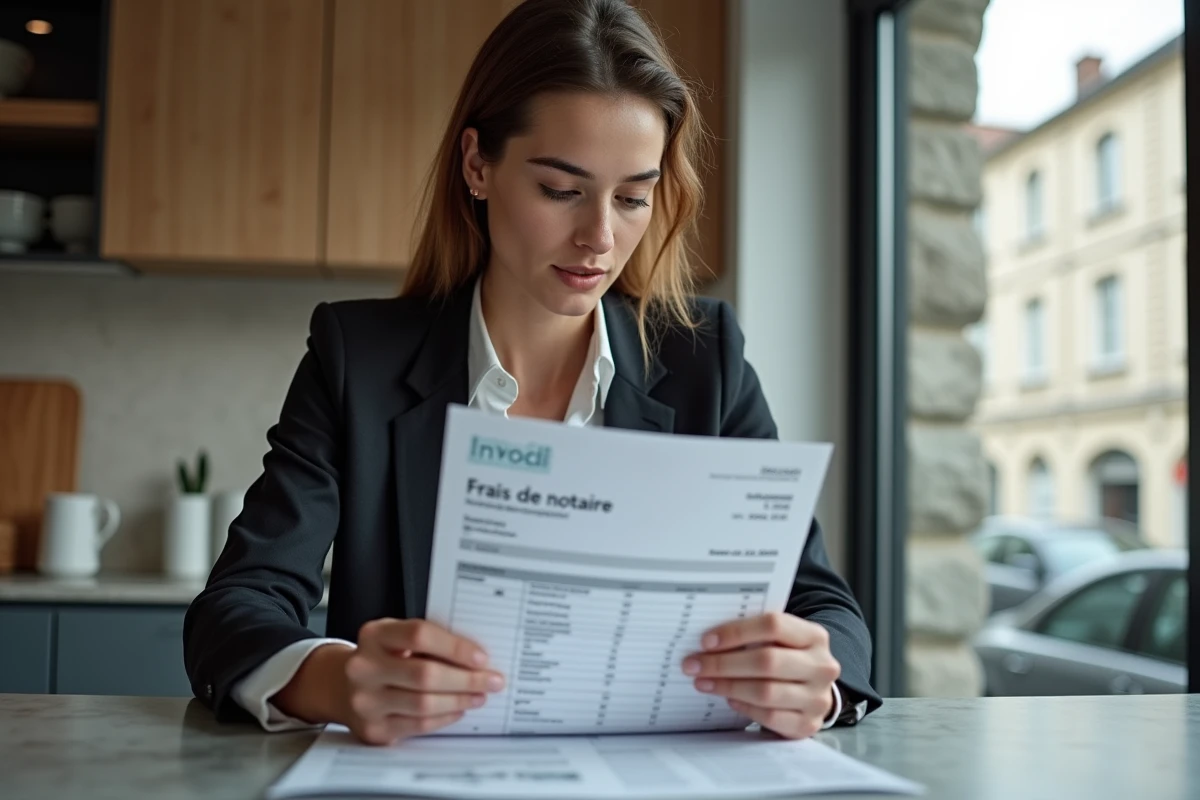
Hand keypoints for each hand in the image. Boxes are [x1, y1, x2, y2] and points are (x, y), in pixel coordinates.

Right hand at [341, 618, 505, 744]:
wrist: (340, 686)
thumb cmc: (381, 657)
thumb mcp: (395, 637)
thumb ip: (427, 640)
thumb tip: (475, 656)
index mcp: (374, 635)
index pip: (420, 635)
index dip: (455, 647)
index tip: (481, 657)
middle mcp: (364, 667)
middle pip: (425, 674)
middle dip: (466, 679)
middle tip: (492, 680)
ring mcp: (365, 701)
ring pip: (424, 704)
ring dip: (460, 700)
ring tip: (479, 695)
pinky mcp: (372, 729)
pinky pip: (418, 725)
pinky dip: (444, 717)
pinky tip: (458, 710)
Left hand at [681, 612, 839, 739]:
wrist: (815, 691)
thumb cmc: (789, 659)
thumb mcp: (782, 641)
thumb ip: (755, 635)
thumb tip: (708, 639)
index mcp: (814, 636)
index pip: (774, 625)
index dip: (736, 632)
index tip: (706, 641)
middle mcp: (822, 666)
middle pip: (767, 660)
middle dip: (723, 663)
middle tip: (694, 665)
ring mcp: (817, 698)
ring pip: (765, 691)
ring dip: (727, 686)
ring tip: (703, 682)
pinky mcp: (808, 724)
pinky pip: (769, 716)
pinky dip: (744, 707)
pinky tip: (728, 699)